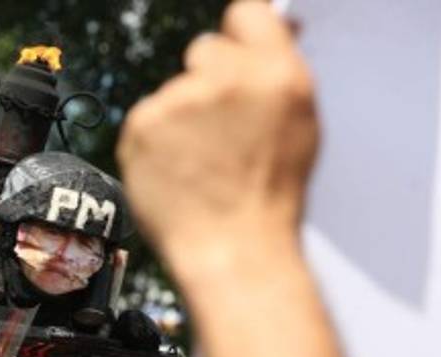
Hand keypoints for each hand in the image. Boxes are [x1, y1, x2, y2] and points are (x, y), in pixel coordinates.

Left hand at [117, 1, 317, 285]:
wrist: (231, 249)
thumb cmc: (268, 198)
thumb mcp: (298, 126)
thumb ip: (278, 73)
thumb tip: (272, 25)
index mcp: (278, 74)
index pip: (246, 14)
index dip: (237, 34)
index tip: (234, 53)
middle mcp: (228, 79)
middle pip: (204, 49)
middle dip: (207, 80)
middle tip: (216, 130)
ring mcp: (180, 100)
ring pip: (173, 91)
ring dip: (180, 118)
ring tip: (199, 163)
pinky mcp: (142, 124)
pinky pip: (145, 118)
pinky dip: (154, 141)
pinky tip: (175, 171)